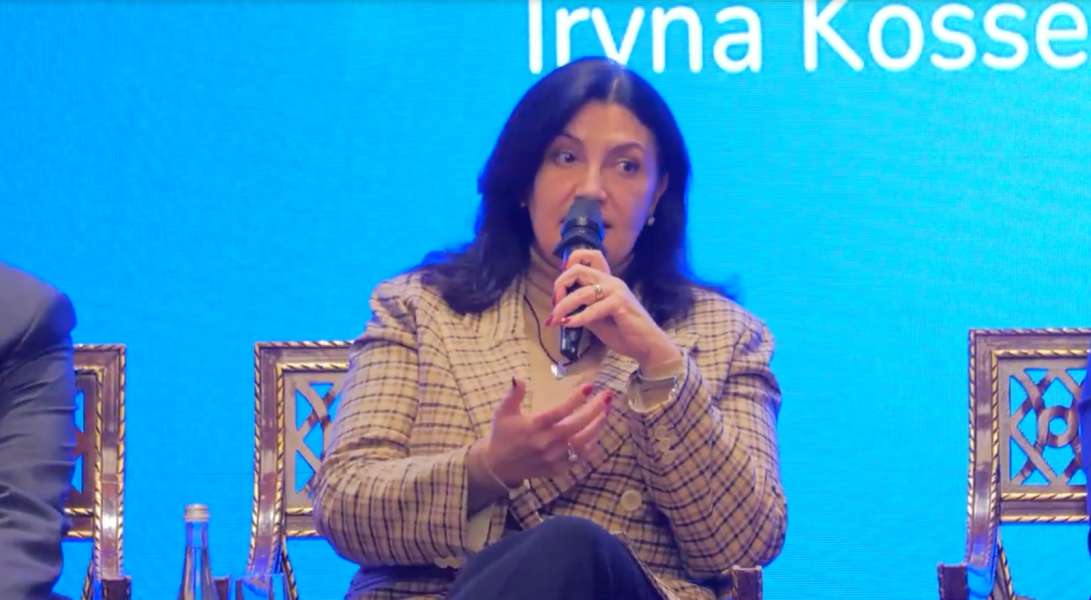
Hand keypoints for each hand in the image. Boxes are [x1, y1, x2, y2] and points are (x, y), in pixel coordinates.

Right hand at [478, 378, 612, 485]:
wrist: (497, 466)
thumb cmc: (502, 434)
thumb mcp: (502, 412)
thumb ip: (512, 394)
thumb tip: (519, 378)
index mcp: (533, 427)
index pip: (559, 411)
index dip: (575, 399)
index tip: (589, 386)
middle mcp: (545, 443)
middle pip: (576, 425)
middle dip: (594, 410)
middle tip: (607, 396)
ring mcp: (552, 458)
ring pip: (581, 442)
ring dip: (596, 426)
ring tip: (606, 411)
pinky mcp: (556, 469)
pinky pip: (578, 458)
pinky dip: (589, 446)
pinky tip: (596, 432)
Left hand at [547, 248, 680, 369]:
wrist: (647, 346)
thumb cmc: (623, 333)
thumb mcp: (596, 320)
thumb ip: (582, 310)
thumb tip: (561, 311)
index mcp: (607, 282)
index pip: (589, 257)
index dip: (569, 264)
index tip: (560, 286)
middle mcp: (611, 281)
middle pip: (578, 269)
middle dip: (560, 285)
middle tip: (554, 304)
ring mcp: (616, 291)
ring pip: (581, 292)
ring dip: (563, 306)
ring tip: (555, 320)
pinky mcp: (620, 304)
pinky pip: (593, 308)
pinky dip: (578, 317)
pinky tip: (569, 325)